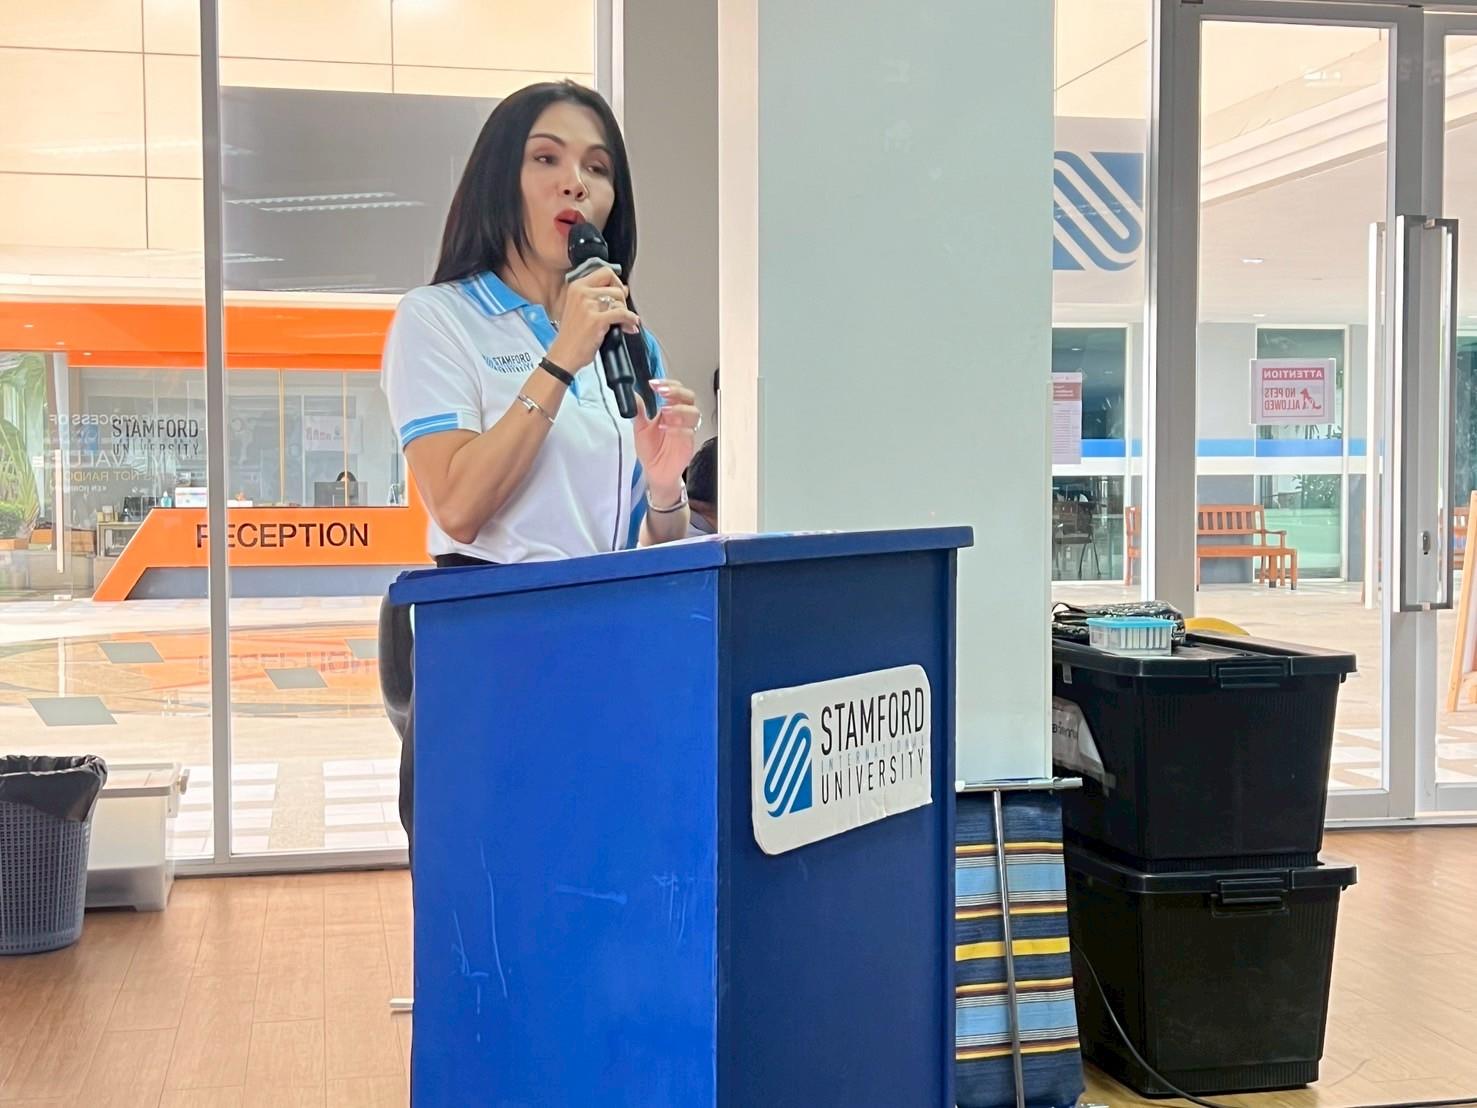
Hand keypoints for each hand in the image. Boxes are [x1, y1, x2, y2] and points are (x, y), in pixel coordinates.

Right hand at [546, 267, 639, 373]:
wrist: (563, 354)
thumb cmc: (571, 335)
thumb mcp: (579, 308)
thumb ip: (598, 296)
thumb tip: (623, 289)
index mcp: (576, 286)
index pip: (604, 272)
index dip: (616, 282)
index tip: (618, 295)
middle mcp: (581, 292)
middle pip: (615, 285)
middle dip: (623, 299)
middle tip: (622, 312)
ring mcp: (588, 305)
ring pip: (619, 299)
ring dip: (626, 312)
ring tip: (625, 323)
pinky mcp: (596, 320)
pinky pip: (622, 314)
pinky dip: (630, 320)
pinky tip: (630, 326)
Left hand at [635, 379, 701, 500]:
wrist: (656, 472)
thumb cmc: (652, 450)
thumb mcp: (640, 428)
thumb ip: (638, 411)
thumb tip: (632, 395)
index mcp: (670, 410)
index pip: (676, 390)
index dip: (668, 383)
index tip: (653, 384)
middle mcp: (680, 417)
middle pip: (689, 397)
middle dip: (676, 392)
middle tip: (662, 392)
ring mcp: (686, 430)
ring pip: (694, 413)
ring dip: (679, 409)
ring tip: (664, 411)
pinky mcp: (688, 444)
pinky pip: (689, 432)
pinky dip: (678, 428)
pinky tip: (665, 429)